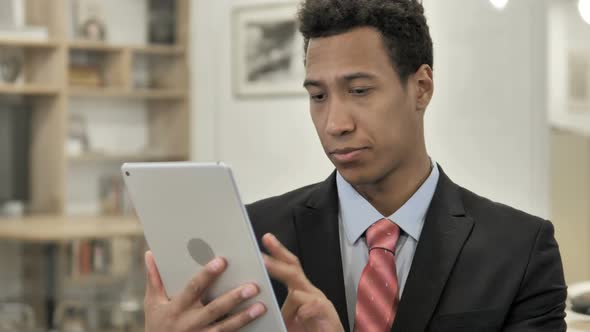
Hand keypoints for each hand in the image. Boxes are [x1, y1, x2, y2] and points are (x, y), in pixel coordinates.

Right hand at [144, 251, 266, 331]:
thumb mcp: (152, 304)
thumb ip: (154, 279)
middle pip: (214, 309)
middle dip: (234, 298)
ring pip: (225, 327)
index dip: (207, 275)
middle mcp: (189, 323)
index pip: (193, 288)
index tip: (222, 261)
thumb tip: (150, 253)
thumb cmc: (157, 325)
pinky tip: (258, 325)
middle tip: (252, 287)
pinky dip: (242, 331)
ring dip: (244, 317)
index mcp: (176, 308)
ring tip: (261, 306)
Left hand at [262, 234, 344, 331]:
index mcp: (300, 290)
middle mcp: (309, 291)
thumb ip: (278, 308)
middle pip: (293, 268)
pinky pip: (311, 306)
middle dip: (279, 256)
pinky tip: (302, 319)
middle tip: (265, 248)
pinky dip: (303, 313)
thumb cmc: (310, 329)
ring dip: (289, 305)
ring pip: (297, 292)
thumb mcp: (289, 318)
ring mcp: (318, 299)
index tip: (267, 239)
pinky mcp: (326, 310)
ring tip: (289, 318)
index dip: (278, 252)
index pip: (288, 266)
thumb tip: (257, 301)